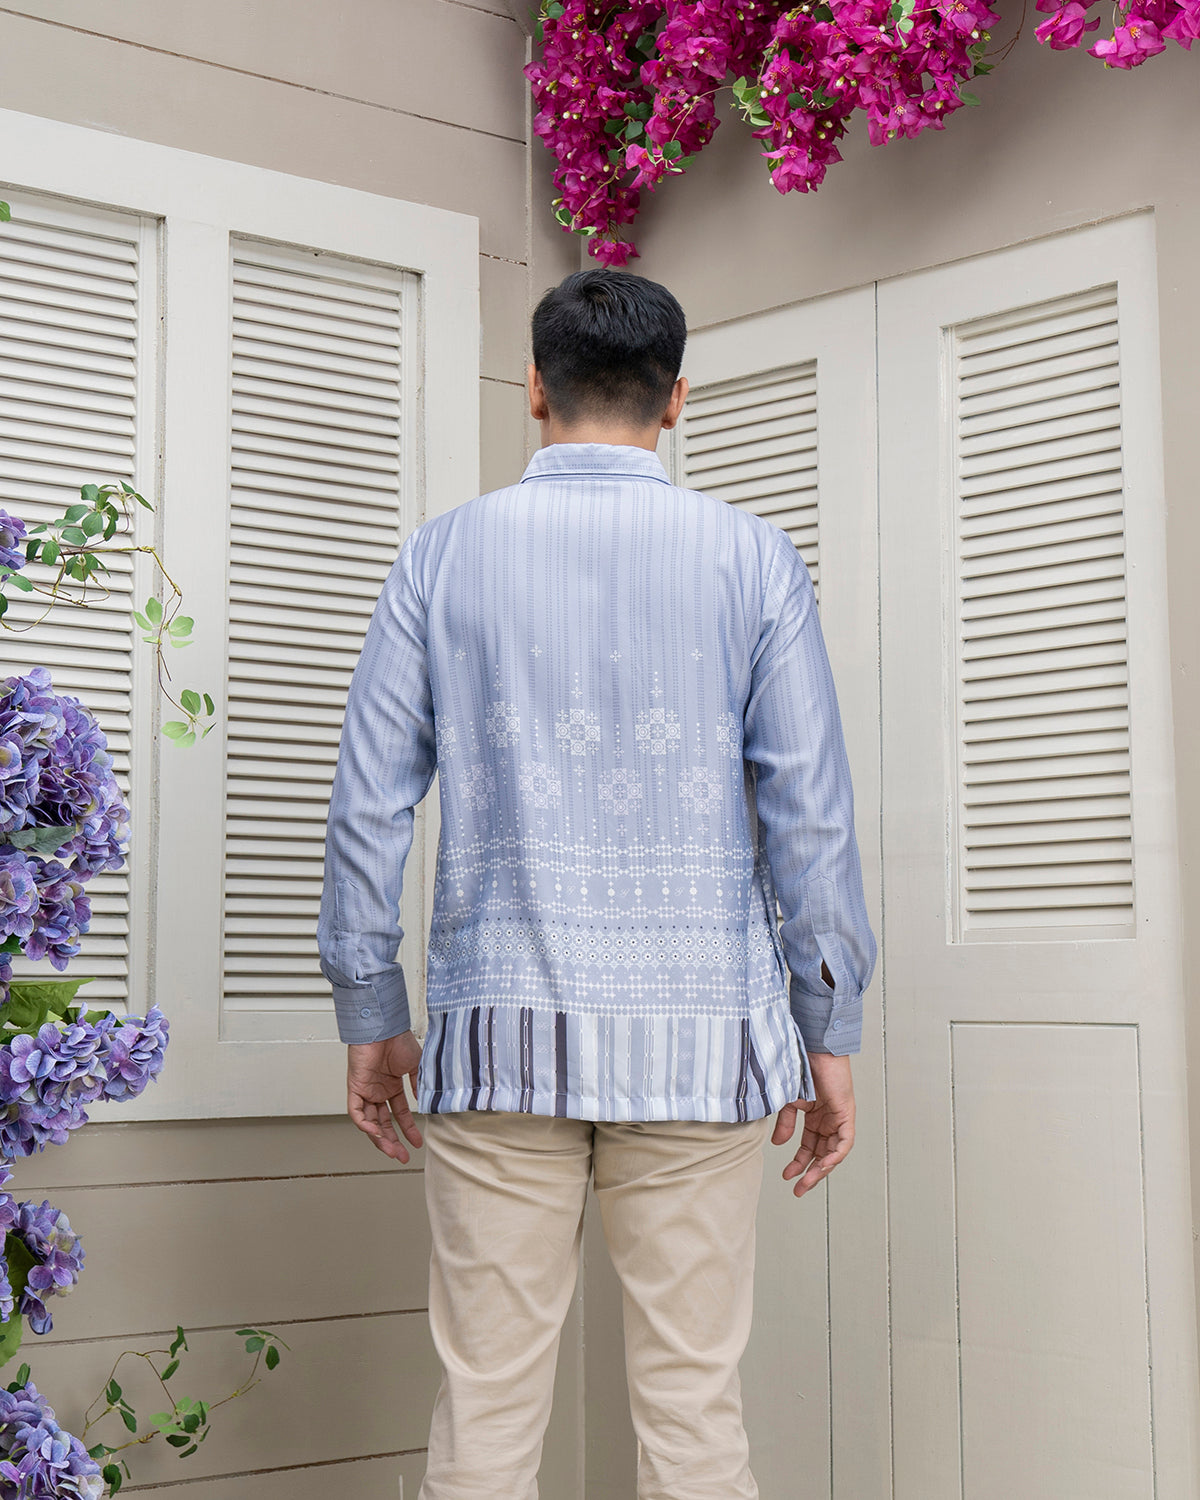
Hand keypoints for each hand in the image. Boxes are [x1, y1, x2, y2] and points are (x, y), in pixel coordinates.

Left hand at [347, 1031, 423, 1162]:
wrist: (383, 1028)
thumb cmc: (398, 1040)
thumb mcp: (415, 1067)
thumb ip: (419, 1086)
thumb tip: (425, 1104)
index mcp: (392, 1086)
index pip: (400, 1114)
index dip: (408, 1129)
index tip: (417, 1142)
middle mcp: (379, 1091)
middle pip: (384, 1123)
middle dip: (393, 1141)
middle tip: (402, 1156)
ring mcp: (366, 1091)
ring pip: (370, 1122)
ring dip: (380, 1138)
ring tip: (391, 1150)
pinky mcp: (355, 1088)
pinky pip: (357, 1112)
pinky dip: (364, 1124)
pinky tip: (375, 1134)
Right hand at [772, 1052, 854, 1198]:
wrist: (812, 1047)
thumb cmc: (802, 1067)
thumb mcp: (789, 1100)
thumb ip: (786, 1123)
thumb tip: (780, 1145)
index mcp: (816, 1116)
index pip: (810, 1147)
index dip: (798, 1163)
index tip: (787, 1177)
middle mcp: (829, 1120)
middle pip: (823, 1154)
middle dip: (810, 1173)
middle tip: (799, 1189)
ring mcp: (839, 1118)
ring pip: (834, 1152)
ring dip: (822, 1169)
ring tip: (808, 1181)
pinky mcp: (847, 1113)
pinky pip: (845, 1142)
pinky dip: (836, 1154)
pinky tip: (825, 1165)